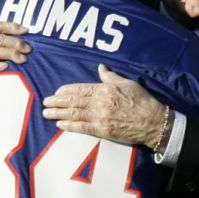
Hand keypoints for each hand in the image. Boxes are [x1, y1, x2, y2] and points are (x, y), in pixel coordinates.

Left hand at [42, 64, 167, 148]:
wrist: (153, 122)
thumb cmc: (142, 101)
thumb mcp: (127, 83)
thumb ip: (110, 77)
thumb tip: (101, 67)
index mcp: (105, 89)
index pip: (80, 89)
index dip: (66, 91)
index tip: (56, 92)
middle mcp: (100, 103)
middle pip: (73, 101)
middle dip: (57, 102)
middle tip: (44, 103)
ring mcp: (100, 117)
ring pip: (74, 114)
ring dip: (58, 114)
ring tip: (46, 114)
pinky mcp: (103, 130)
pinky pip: (82, 128)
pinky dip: (69, 126)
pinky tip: (60, 125)